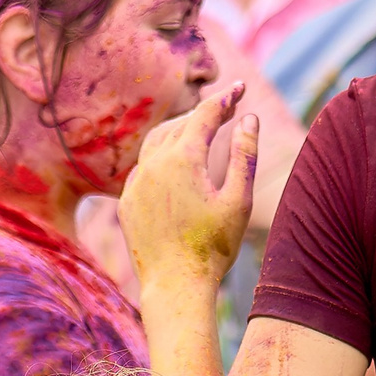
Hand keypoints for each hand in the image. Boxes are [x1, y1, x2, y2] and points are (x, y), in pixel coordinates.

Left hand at [119, 81, 258, 299]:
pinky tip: (174, 164)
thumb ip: (245, 155)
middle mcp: (153, 165)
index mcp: (183, 159)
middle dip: (204, 113)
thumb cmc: (213, 248)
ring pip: (156, 143)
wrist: (175, 287)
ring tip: (200, 129)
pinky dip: (160, 158)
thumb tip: (249, 118)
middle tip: (226, 107)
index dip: (224, 98)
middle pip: (180, 124)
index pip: (205, 114)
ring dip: (179, 131)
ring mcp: (135, 184)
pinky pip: (143, 169)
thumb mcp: (239, 200)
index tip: (240, 87)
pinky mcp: (126, 203)